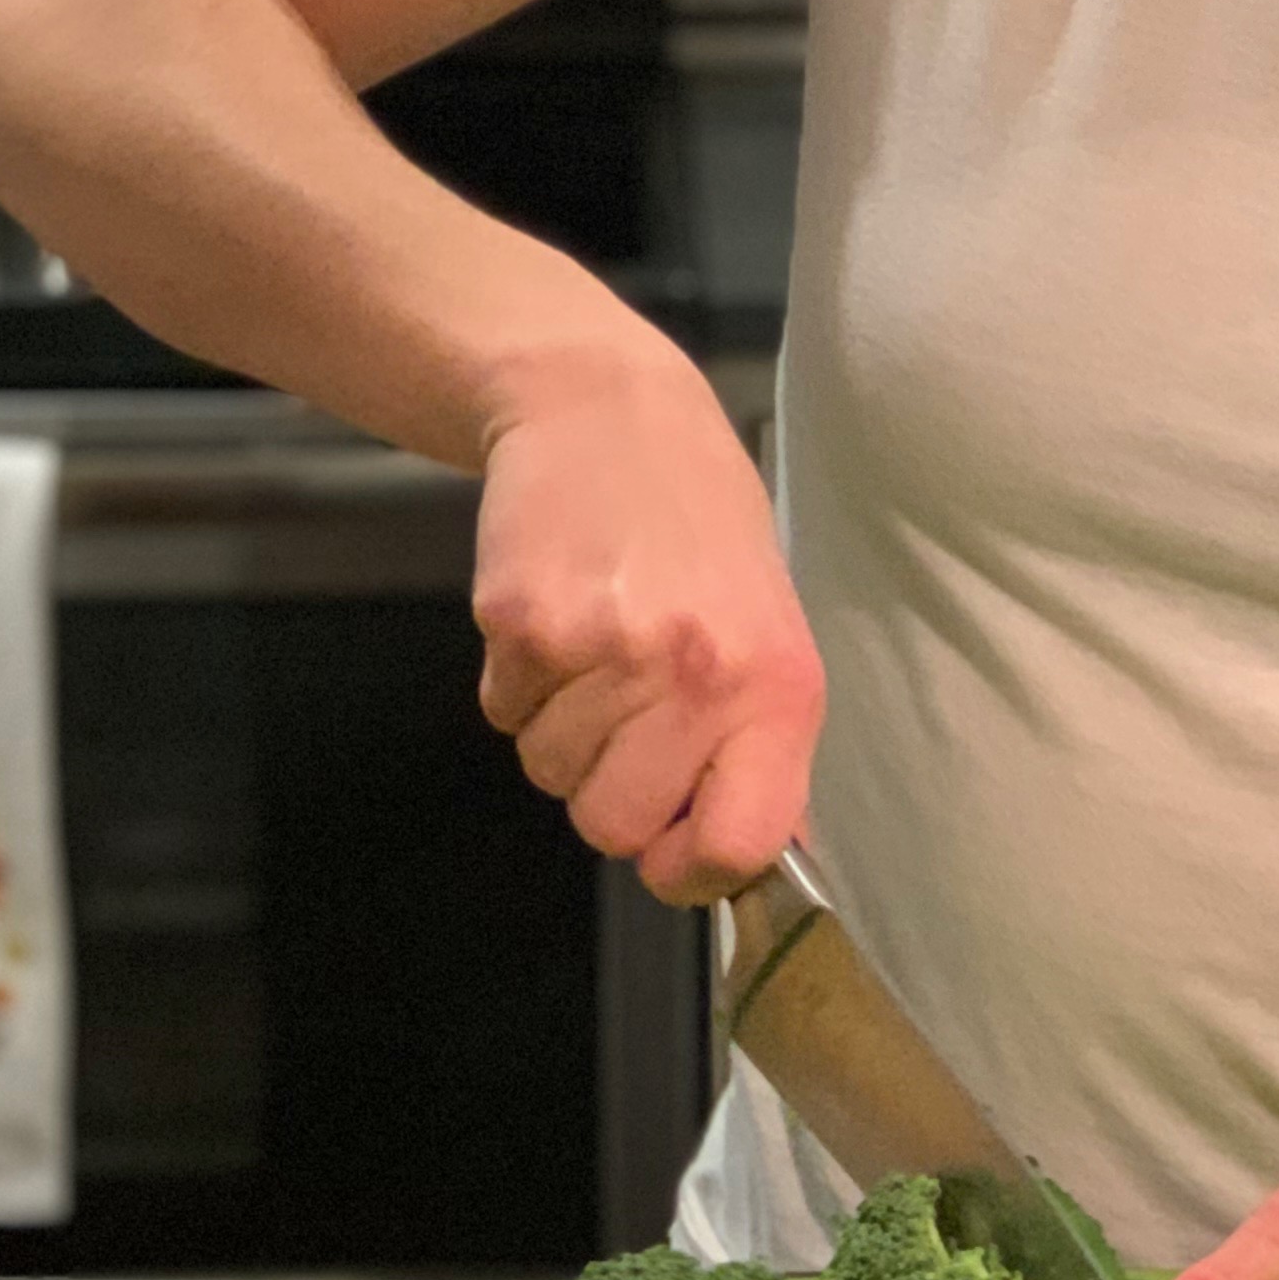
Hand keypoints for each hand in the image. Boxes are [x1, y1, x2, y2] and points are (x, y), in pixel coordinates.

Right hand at [471, 351, 823, 903]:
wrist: (606, 411)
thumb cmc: (696, 527)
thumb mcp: (768, 630)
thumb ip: (761, 747)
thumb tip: (758, 861)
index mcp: (777, 688)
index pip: (736, 848)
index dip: (687, 869)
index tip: (669, 843)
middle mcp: (698, 674)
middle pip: (612, 827)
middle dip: (604, 788)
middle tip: (622, 710)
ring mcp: (605, 648)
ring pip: (547, 772)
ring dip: (557, 726)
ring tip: (592, 641)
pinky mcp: (521, 622)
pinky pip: (501, 713)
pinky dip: (517, 680)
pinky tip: (554, 614)